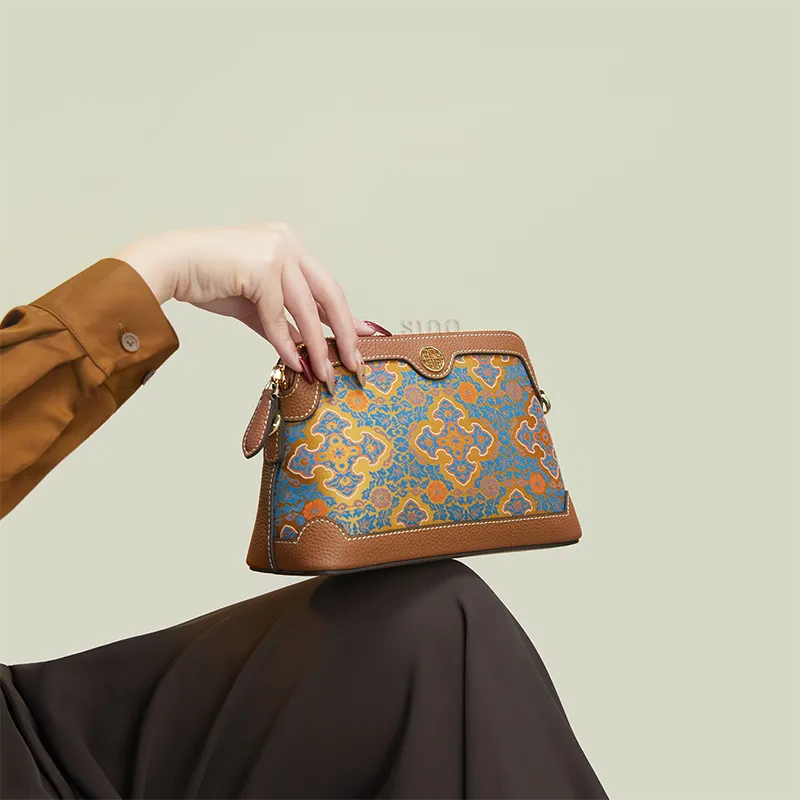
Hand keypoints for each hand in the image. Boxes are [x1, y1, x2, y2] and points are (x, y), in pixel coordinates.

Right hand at [112, 223, 384, 390]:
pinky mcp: (260, 267)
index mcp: (291, 245)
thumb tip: (306, 350)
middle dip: (345, 333)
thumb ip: (283, 321)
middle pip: (329, 294)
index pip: (327, 285)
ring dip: (317, 346)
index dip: (347, 316)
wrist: (171, 265)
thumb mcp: (256, 303)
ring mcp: (275, 252)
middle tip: (355, 363)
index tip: (364, 337)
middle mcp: (288, 243)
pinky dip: (285, 342)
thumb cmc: (209, 279)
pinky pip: (278, 315)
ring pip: (307, 309)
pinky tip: (294, 362)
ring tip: (326, 373)